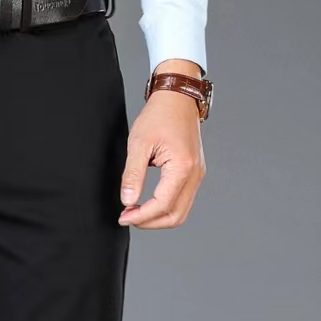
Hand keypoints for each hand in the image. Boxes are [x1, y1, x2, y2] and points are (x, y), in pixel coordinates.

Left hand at [118, 59, 206, 228]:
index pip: (162, 205)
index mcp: (183, 167)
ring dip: (158, 217)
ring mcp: (197, 175)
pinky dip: (165, 207)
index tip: (123, 217)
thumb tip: (128, 200)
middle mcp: (195, 174)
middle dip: (150, 222)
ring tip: (135, 212)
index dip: (141, 216)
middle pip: (175, 215)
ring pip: (180, 211)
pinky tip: (147, 203)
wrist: (177, 98)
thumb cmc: (159, 115)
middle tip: (128, 218)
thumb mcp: (138, 144)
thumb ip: (132, 175)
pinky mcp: (194, 173)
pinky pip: (182, 200)